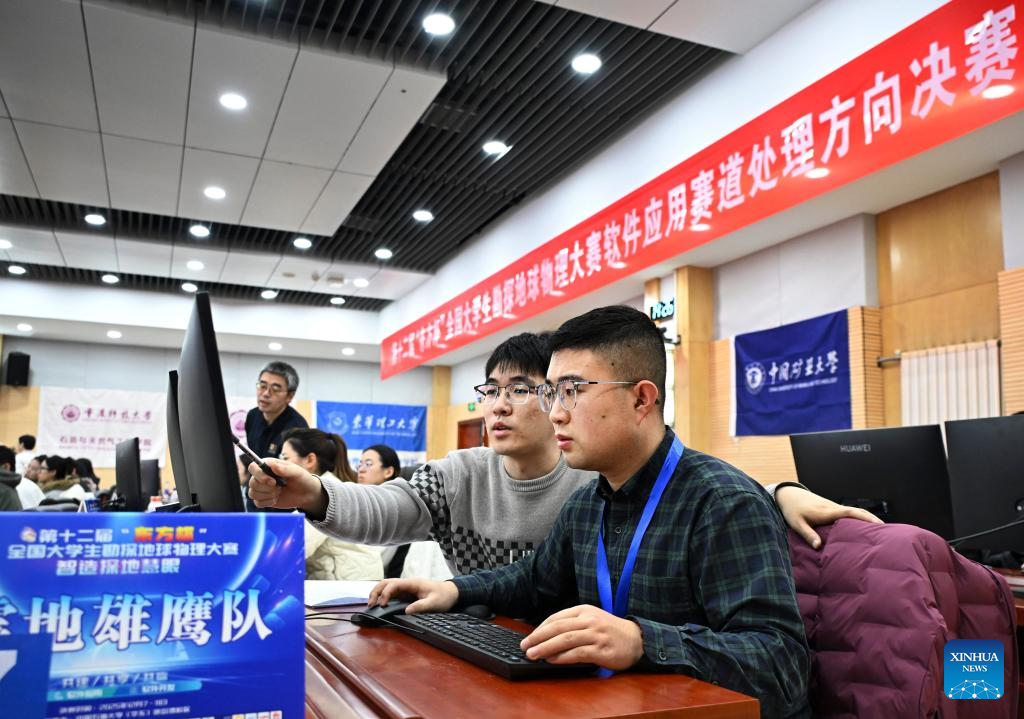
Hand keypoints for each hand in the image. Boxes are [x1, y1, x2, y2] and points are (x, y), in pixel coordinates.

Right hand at [247, 458, 325, 514]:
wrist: (306, 494)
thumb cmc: (301, 479)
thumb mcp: (297, 472)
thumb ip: (285, 469)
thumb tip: (273, 465)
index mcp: (268, 465)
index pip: (253, 467)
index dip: (259, 475)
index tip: (272, 481)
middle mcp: (262, 476)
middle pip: (252, 483)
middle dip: (267, 488)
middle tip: (280, 487)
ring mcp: (261, 488)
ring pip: (253, 493)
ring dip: (268, 495)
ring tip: (279, 491)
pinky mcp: (262, 499)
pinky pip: (257, 503)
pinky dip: (268, 502)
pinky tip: (276, 498)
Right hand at [368, 578, 458, 613]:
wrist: (450, 593)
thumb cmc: (443, 596)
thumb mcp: (434, 603)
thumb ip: (421, 606)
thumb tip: (407, 611)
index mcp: (413, 583)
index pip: (394, 584)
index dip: (386, 593)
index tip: (382, 605)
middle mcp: (407, 584)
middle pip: (386, 582)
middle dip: (376, 591)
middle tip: (370, 604)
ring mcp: (406, 588)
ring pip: (387, 586)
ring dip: (377, 593)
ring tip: (371, 605)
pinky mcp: (406, 593)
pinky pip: (391, 593)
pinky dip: (383, 597)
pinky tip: (379, 605)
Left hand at [519, 604, 642, 670]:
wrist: (636, 639)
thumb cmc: (610, 631)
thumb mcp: (591, 619)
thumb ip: (572, 625)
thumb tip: (547, 637)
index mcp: (584, 610)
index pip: (556, 618)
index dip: (540, 628)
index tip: (529, 638)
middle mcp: (589, 620)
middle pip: (557, 627)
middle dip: (538, 637)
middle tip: (524, 646)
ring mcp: (596, 634)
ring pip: (565, 639)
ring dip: (546, 647)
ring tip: (533, 654)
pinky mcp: (601, 649)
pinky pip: (578, 652)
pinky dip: (563, 656)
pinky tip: (553, 660)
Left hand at [776, 484, 882, 548]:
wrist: (789, 495)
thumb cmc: (792, 510)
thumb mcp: (796, 523)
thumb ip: (808, 534)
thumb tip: (819, 547)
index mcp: (827, 512)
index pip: (851, 513)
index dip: (866, 518)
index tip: (879, 526)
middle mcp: (834, 508)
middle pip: (858, 512)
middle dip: (873, 520)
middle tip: (889, 533)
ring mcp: (834, 508)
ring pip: (855, 512)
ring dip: (868, 520)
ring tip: (882, 534)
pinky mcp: (832, 510)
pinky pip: (850, 514)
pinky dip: (860, 519)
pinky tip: (865, 530)